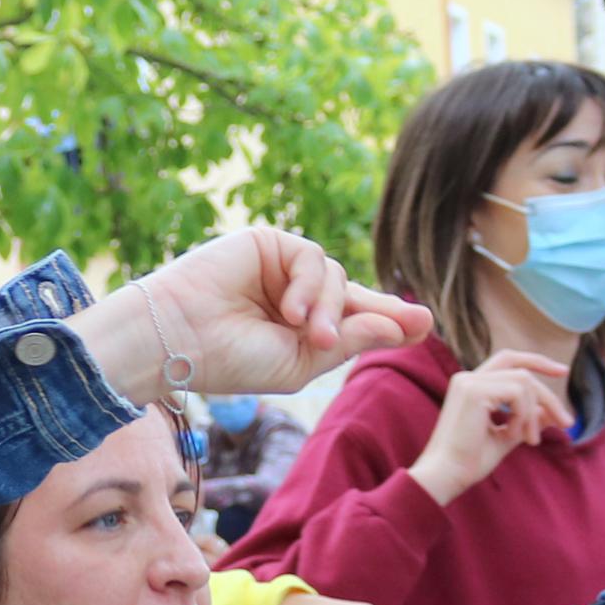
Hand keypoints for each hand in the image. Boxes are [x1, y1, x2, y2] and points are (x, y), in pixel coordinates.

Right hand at [73, 228, 431, 406]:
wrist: (179, 339)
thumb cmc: (230, 360)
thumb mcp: (301, 361)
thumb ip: (350, 340)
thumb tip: (402, 324)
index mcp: (295, 328)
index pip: (351, 319)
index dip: (388, 320)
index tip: (425, 324)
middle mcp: (290, 295)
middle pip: (351, 293)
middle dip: (381, 310)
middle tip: (416, 324)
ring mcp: (278, 268)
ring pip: (335, 277)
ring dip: (333, 310)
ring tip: (311, 337)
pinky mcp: (266, 242)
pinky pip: (313, 257)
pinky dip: (311, 286)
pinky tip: (292, 312)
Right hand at [406, 351, 577, 507]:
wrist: (447, 475)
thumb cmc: (469, 461)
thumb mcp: (507, 437)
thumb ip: (527, 421)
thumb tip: (552, 413)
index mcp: (471, 385)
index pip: (509, 360)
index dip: (537, 361)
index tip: (563, 371)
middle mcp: (468, 378)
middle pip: (523, 371)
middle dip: (549, 396)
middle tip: (567, 423)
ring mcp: (469, 381)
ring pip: (524, 382)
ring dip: (534, 414)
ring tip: (528, 440)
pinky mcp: (474, 391)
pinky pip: (517, 393)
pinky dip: (523, 416)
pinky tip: (512, 435)